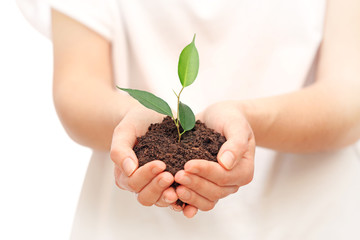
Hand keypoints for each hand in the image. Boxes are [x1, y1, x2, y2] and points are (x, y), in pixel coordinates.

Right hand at [110, 105, 177, 206]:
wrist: (153, 115)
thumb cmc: (136, 122)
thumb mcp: (125, 130)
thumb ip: (120, 149)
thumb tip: (128, 170)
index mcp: (125, 174)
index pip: (133, 182)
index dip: (146, 175)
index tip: (160, 164)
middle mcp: (140, 183)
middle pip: (145, 197)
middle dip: (157, 187)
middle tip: (170, 176)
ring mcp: (157, 186)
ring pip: (160, 201)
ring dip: (169, 196)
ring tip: (180, 186)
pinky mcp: (172, 185)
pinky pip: (177, 198)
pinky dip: (182, 199)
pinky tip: (189, 194)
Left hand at [174, 101, 254, 217]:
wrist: (219, 118)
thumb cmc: (230, 119)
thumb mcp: (236, 125)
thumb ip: (235, 143)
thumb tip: (226, 163)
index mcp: (244, 170)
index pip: (223, 176)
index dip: (205, 172)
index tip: (188, 164)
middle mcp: (233, 183)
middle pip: (214, 192)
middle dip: (194, 184)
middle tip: (177, 175)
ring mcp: (219, 187)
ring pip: (206, 200)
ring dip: (190, 196)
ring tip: (173, 189)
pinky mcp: (205, 186)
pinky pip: (197, 201)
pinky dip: (186, 203)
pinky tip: (173, 201)